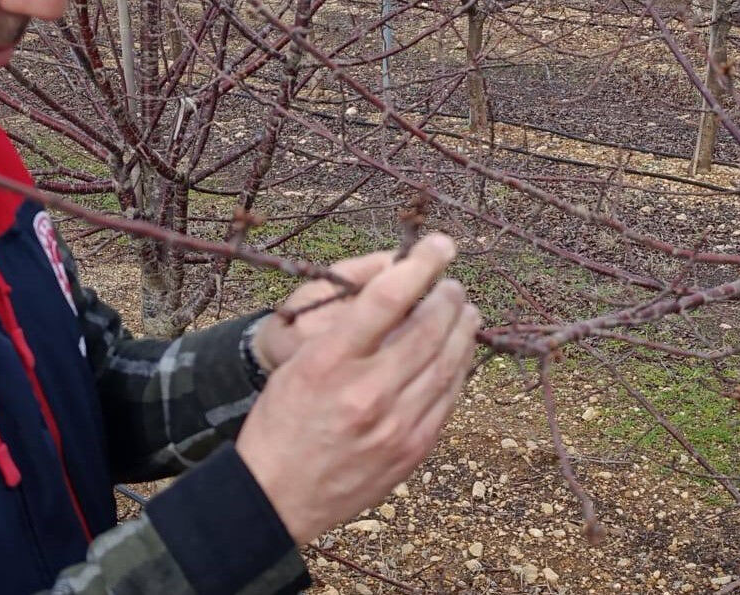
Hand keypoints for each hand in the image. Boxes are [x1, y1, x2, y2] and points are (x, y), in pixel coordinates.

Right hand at [235, 233, 480, 544]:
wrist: (277, 495)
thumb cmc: (283, 420)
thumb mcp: (300, 362)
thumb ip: (347, 326)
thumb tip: (396, 285)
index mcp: (329, 361)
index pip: (386, 298)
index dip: (421, 264)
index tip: (440, 244)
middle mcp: (367, 391)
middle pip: (429, 326)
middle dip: (448, 295)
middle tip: (451, 282)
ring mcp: (396, 424)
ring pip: (448, 360)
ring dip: (462, 327)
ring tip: (463, 309)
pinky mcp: (413, 448)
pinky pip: (449, 396)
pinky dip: (459, 366)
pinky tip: (457, 352)